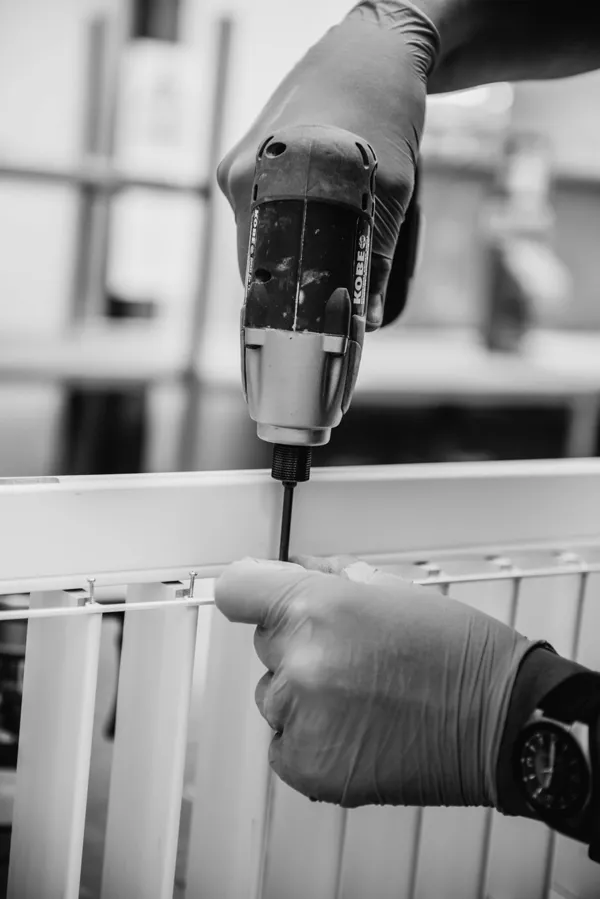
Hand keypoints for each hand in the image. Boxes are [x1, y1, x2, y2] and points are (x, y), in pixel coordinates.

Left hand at [214, 554, 536, 809]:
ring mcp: (302, 718)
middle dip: (298, 643)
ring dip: (304, 693)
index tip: (257, 596)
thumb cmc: (456, 653)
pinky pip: (284, 742)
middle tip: (352, 655)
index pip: (236, 588)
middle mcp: (301, 662)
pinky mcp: (308, 767)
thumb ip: (328, 577)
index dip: (250, 588)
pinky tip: (357, 729)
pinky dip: (311, 737)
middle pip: (264, 643)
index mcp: (317, 608)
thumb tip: (293, 569)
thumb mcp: (391, 590)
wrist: (500, 721)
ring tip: (364, 697)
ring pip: (273, 695)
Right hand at [217, 3, 438, 328]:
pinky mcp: (258, 158)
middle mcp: (239, 177)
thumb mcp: (388, 191)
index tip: (311, 333)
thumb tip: (368, 320)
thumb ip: (375, 260)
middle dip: (295, 285)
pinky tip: (326, 228)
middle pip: (259, 259)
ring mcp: (244, 165)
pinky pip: (271, 211)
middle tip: (333, 307)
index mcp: (253, 184)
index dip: (285, 310)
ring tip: (336, 266)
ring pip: (266, 236)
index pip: (256, 275)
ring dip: (298, 256)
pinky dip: (298, 228)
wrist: (374, 49)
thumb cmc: (381, 110)